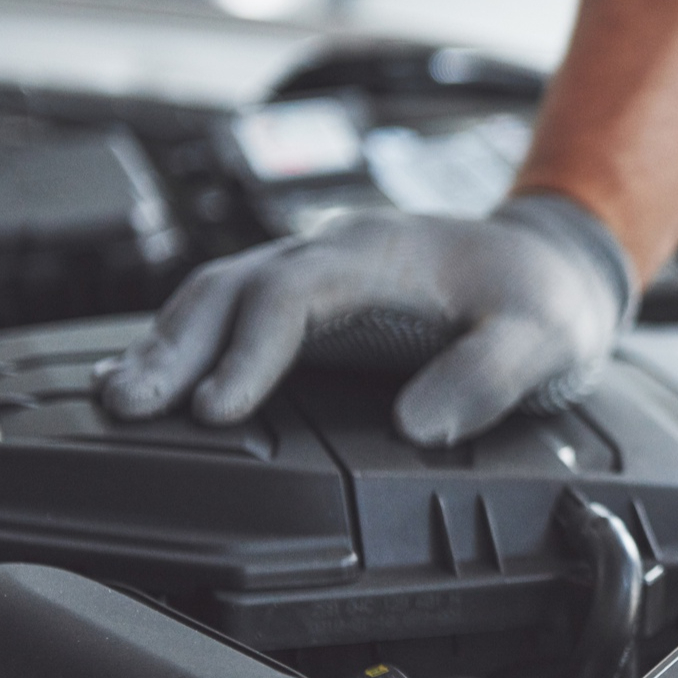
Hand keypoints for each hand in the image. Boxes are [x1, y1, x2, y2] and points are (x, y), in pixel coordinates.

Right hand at [99, 194, 632, 445]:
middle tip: (128, 405)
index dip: (250, 351)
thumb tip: (416, 426)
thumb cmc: (544, 299)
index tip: (217, 408)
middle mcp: (337, 251)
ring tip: (120, 398)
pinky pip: (237, 306)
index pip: (294, 294)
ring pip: (222, 291)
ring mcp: (320, 268)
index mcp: (384, 255)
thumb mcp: (543, 339)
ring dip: (169, 342)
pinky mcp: (315, 294)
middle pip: (234, 285)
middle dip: (177, 345)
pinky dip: (191, 339)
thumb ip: (487, 377)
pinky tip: (157, 378)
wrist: (557, 261)